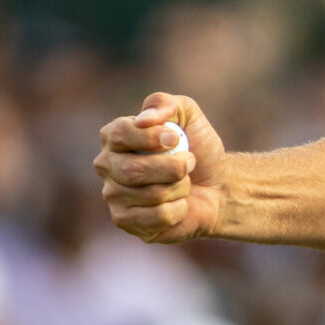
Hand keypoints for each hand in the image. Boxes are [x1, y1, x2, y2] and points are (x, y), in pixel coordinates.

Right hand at [95, 93, 228, 243]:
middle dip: (172, 168)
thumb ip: (166, 104)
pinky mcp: (125, 221)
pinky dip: (179, 209)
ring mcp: (113, 195)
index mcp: (114, 136)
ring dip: (180, 188)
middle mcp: (107, 165)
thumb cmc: (198, 150)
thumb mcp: (190, 117)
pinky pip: (156, 217)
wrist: (217, 187)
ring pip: (148, 195)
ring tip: (184, 183)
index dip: (151, 138)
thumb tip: (144, 118)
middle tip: (190, 163)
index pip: (119, 134)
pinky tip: (179, 205)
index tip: (176, 139)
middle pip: (132, 170)